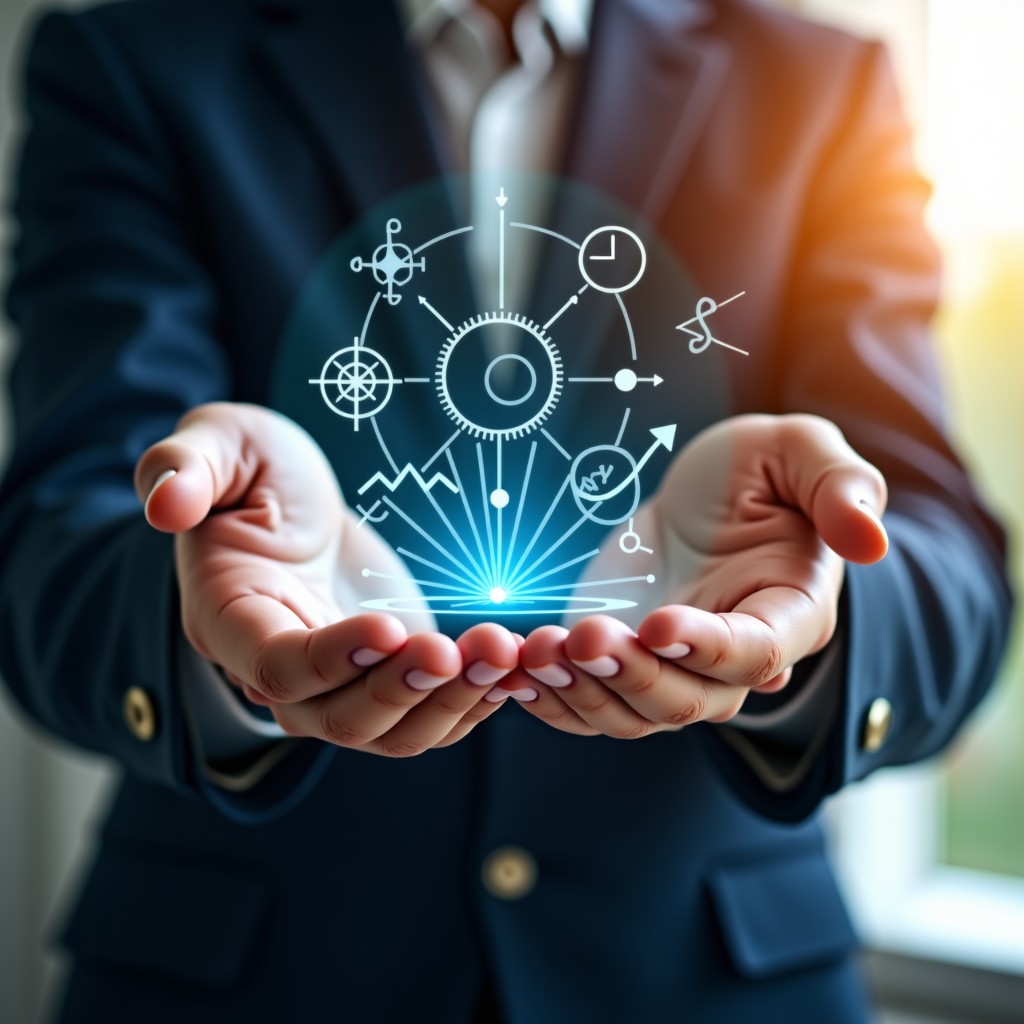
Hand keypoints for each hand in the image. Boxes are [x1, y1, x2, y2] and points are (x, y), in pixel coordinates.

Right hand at [135, 402, 519, 755]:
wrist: (295, 506)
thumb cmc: (255, 472)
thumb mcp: (221, 444)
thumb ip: (184, 464)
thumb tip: (162, 501)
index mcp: (231, 619)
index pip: (274, 665)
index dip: (330, 659)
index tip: (388, 629)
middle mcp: (281, 670)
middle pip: (338, 718)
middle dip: (404, 691)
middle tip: (462, 650)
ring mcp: (338, 683)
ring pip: (390, 731)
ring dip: (450, 703)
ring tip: (503, 657)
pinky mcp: (387, 677)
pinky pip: (428, 713)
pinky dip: (471, 703)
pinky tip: (514, 670)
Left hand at [505, 414, 887, 737]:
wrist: (708, 499)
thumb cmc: (760, 473)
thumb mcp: (801, 452)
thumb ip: (842, 486)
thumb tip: (871, 540)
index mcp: (788, 614)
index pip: (755, 652)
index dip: (709, 648)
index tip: (660, 624)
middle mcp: (732, 660)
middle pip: (688, 701)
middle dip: (631, 677)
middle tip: (582, 639)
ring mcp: (673, 669)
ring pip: (631, 714)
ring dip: (582, 692)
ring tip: (535, 653)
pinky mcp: (623, 663)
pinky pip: (589, 703)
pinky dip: (552, 699)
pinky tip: (513, 673)